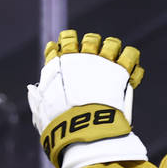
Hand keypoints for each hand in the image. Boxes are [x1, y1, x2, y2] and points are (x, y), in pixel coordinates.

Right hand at [26, 31, 147, 167]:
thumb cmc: (58, 123)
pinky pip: (130, 56)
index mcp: (60, 63)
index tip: (69, 51)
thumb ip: (39, 97)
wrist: (82, 127)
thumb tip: (34, 89)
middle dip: (93, 45)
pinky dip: (132, 62)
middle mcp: (82, 57)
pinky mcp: (121, 72)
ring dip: (114, 50)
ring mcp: (103, 62)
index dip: (67, 44)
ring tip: (115, 60)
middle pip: (90, 39)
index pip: (64, 42)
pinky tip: (131, 70)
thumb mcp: (41, 110)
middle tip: (96, 58)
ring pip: (112, 44)